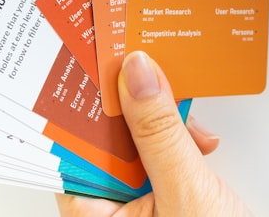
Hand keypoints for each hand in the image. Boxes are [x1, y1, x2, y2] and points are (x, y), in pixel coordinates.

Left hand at [54, 51, 252, 216]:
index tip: (91, 67)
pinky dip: (179, 144)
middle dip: (129, 112)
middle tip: (143, 72)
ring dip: (163, 127)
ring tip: (189, 122)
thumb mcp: (187, 191)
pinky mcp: (163, 203)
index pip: (67, 152)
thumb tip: (137, 77)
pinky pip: (158, 160)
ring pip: (134, 148)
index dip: (79, 108)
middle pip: (102, 144)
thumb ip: (160, 132)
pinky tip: (200, 141)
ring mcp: (136, 211)